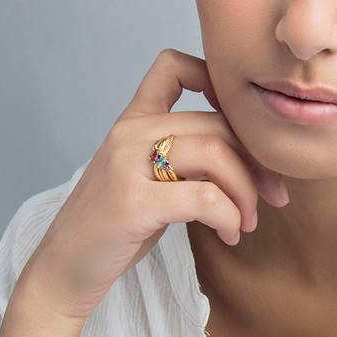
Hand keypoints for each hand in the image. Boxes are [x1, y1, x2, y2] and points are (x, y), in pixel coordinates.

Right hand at [14, 49, 287, 324]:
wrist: (64, 269)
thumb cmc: (114, 229)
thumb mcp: (148, 183)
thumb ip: (185, 163)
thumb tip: (245, 163)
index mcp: (132, 124)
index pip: (174, 67)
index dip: (217, 83)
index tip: (245, 131)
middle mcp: (130, 134)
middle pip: (218, 123)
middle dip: (259, 161)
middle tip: (273, 196)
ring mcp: (128, 165)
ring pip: (216, 155)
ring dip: (246, 193)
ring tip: (248, 222)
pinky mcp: (133, 202)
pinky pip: (205, 199)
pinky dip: (230, 217)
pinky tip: (230, 235)